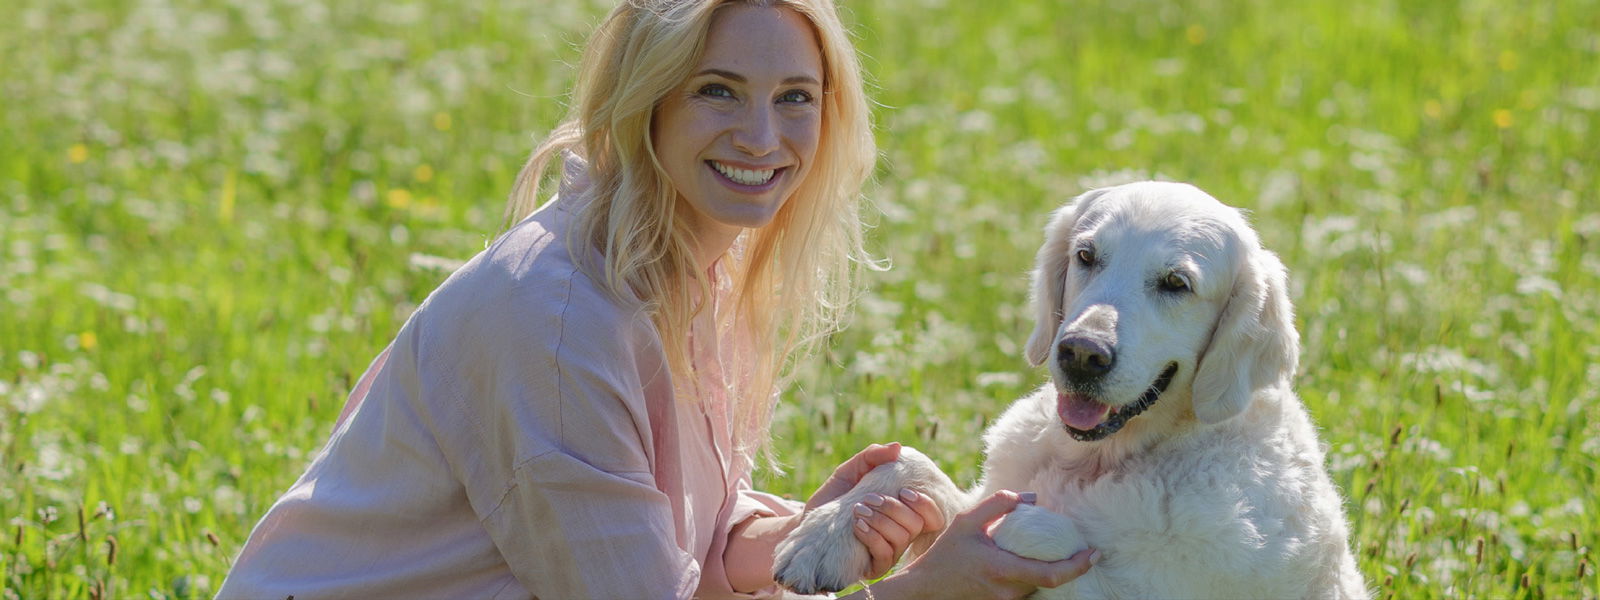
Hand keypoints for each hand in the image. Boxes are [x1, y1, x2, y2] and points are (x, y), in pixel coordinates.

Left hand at [804, 443, 946, 577]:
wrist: (807, 523)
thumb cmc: (835, 496)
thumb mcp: (851, 471)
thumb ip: (872, 457)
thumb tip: (898, 448)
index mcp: (903, 513)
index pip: (932, 515)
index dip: (926, 504)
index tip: (904, 491)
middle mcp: (901, 533)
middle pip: (917, 524)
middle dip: (895, 508)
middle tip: (871, 498)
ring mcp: (889, 551)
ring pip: (902, 537)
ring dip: (881, 520)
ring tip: (858, 509)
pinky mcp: (874, 566)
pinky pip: (885, 555)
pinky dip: (873, 536)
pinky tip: (857, 525)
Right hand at [872, 490, 1096, 599]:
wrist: (926, 589)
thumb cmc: (946, 554)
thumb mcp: (967, 522)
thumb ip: (998, 505)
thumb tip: (1030, 498)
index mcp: (1004, 570)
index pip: (1053, 575)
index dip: (1078, 566)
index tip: (1093, 554)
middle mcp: (1009, 591)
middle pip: (1051, 582)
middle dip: (1070, 566)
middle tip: (1082, 549)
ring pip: (1040, 587)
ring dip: (1052, 572)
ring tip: (1059, 553)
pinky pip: (1028, 591)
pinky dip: (1037, 578)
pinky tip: (1036, 564)